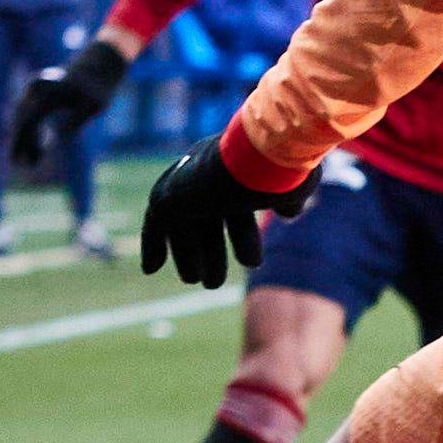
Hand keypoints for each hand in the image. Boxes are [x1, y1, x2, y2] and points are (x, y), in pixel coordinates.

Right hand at [10, 37, 126, 170]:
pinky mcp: (36, 95)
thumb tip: (59, 139)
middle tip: (25, 166)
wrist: (96, 67)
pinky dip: (31, 132)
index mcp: (49, 91)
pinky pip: (28, 115)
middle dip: (21, 143)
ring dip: (25, 140)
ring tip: (32, 162)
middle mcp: (37, 88)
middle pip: (22, 119)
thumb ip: (76, 121)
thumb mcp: (92, 106)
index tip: (20, 162)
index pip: (29, 120)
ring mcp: (34, 90)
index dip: (22, 142)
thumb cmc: (96, 90)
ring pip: (23, 119)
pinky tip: (37, 149)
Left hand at [138, 138, 313, 291]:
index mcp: (235, 162)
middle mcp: (206, 167)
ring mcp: (186, 180)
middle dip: (212, 253)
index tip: (249, 258)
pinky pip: (156, 223)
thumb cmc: (282, 172)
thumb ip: (289, 197)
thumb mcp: (293, 185)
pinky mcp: (168, 194)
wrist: (256, 159)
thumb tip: (289, 213)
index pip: (231, 200)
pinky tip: (149, 269)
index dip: (237, 231)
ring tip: (207, 283)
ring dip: (190, 258)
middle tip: (215, 282)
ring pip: (183, 226)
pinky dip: (152, 244)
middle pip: (205, 218)